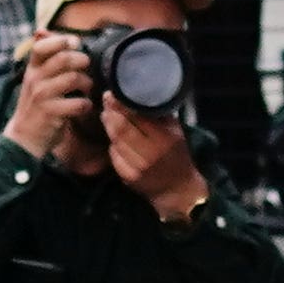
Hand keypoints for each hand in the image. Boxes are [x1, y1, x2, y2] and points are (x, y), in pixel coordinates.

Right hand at [2, 34, 93, 158]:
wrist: (24, 137)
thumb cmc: (36, 104)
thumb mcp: (35, 78)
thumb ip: (43, 57)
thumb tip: (42, 30)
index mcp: (32, 69)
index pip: (42, 46)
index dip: (61, 40)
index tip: (75, 43)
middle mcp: (35, 80)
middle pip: (63, 59)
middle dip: (81, 60)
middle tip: (86, 67)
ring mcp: (42, 97)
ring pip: (73, 79)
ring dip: (86, 83)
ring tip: (87, 88)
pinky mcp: (51, 114)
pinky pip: (78, 103)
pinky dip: (86, 104)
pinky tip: (84, 106)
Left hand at [102, 98, 209, 219]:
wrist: (176, 188)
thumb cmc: (177, 155)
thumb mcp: (176, 131)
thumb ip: (159, 116)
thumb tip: (139, 96)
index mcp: (164, 139)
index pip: (137, 118)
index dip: (122, 105)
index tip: (112, 94)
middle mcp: (149, 153)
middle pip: (121, 129)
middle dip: (111, 112)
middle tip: (106, 101)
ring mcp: (136, 167)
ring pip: (115, 141)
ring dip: (108, 126)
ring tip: (106, 114)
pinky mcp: (127, 177)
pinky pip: (114, 156)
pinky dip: (112, 144)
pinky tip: (113, 136)